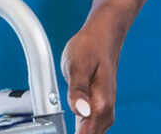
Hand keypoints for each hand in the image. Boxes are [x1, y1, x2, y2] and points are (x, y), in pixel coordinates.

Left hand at [60, 15, 124, 132]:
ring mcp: (104, 112)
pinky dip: (80, 130)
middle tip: (54, 128)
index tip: (58, 131)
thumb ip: (77, 90)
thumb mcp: (77, 65)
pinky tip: (70, 127)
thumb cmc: (90, 48)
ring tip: (59, 127)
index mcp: (101, 104)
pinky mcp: (99, 109)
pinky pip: (90, 128)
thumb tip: (80, 111)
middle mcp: (106, 112)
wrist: (102, 37)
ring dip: (77, 132)